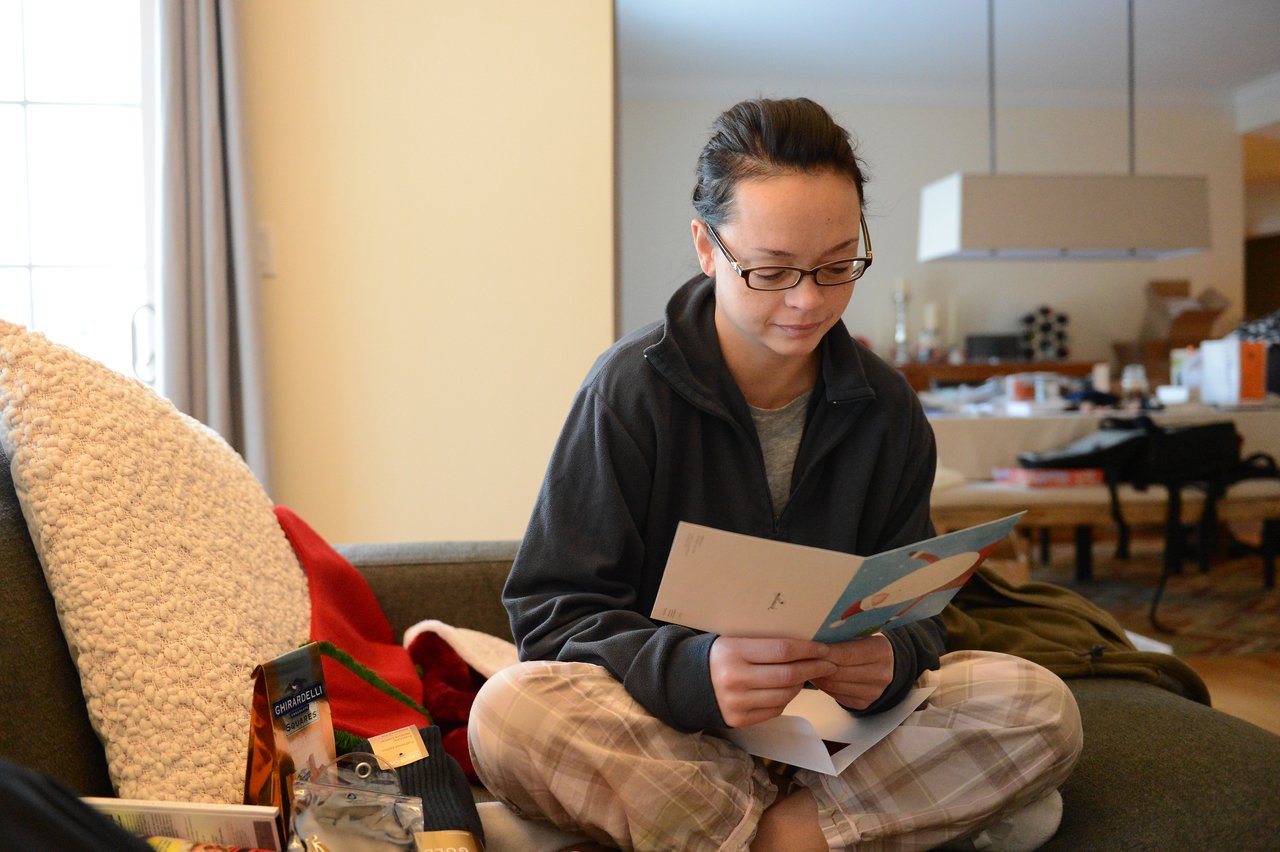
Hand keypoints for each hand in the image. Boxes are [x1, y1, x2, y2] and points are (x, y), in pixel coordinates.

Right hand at [708, 636, 836, 727]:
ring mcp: (737, 702)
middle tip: (829, 664)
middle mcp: (735, 678)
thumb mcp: (735, 640)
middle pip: (788, 674)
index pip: (783, 650)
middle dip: (814, 668)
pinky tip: (786, 689)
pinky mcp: (739, 720)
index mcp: (734, 652)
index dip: (809, 649)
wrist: (686, 683)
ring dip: (801, 685)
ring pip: (785, 695)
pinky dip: (785, 699)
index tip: (825, 649)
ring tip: (806, 675)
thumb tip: (804, 645)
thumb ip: (764, 643)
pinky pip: (774, 710)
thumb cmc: (718, 655)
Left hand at [809, 633, 893, 710]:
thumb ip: (843, 637)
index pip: (846, 654)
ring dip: (817, 676)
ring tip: (805, 666)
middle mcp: (880, 674)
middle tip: (800, 658)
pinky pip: (836, 696)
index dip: (824, 652)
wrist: (889, 665)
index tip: (807, 648)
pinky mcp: (863, 704)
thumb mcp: (862, 635)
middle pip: (838, 672)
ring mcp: (873, 692)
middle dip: (816, 665)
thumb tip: (813, 639)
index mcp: (880, 652)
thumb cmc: (868, 645)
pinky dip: (823, 686)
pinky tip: (818, 677)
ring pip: (834, 686)